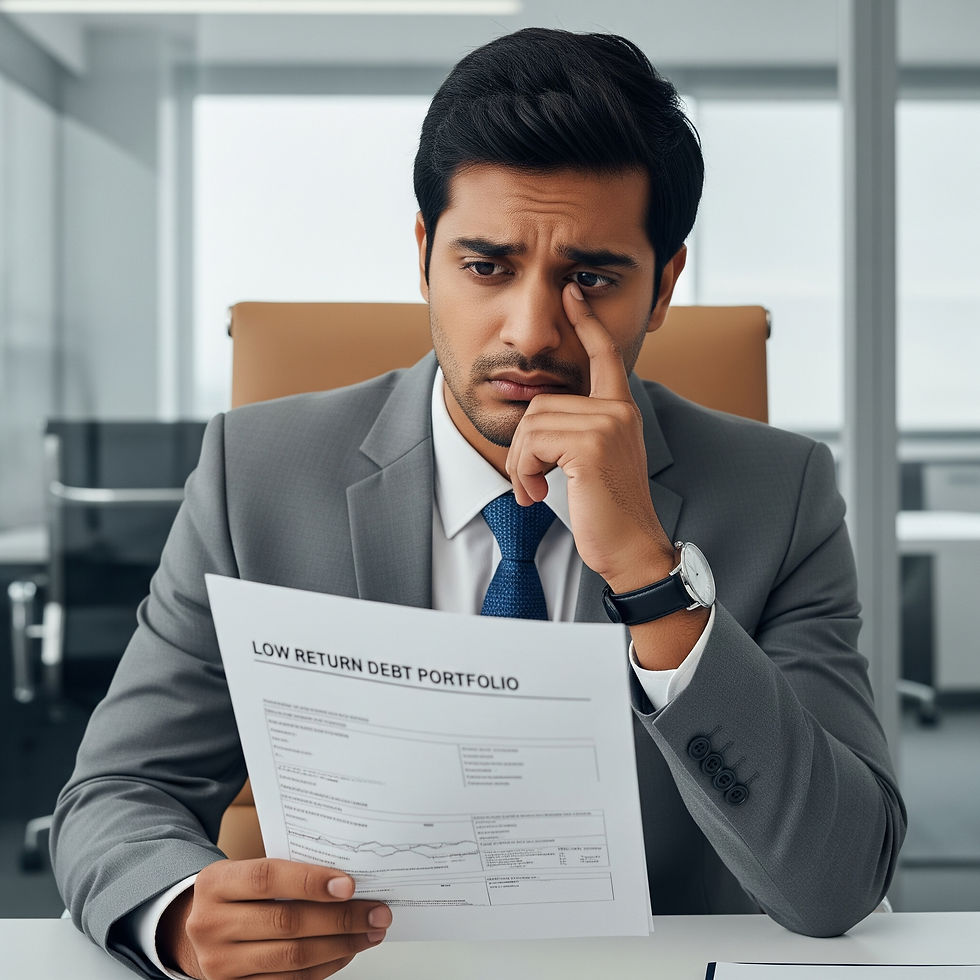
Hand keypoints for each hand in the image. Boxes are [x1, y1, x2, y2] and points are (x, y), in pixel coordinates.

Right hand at [157, 858, 390, 979]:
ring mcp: (220, 963)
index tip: (350, 885)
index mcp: (215, 883)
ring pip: (292, 957)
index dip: (311, 881)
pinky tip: (347, 951)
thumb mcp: (245, 871)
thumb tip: (346, 881)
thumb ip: (286, 872)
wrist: (194, 930)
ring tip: (371, 932)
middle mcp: (211, 924)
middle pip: (286, 922)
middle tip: (377, 911)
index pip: (268, 878)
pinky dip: (324, 966)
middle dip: (341, 918)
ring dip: (340, 945)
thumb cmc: (235, 893)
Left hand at [506, 282, 673, 590]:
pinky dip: (523, 472)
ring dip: (521, 463)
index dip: (587, 323)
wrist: (630, 549)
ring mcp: (608, 425)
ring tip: (535, 490)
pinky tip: (537, 495)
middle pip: (541, 403)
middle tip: (531, 481)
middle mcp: (619, 410)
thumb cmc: (607, 511)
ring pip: (533, 422)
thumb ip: (575, 430)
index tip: (573, 293)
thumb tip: (535, 414)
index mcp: (621, 410)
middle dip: (524, 447)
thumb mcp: (593, 462)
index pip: (605, 356)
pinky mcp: (592, 445)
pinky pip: (533, 443)